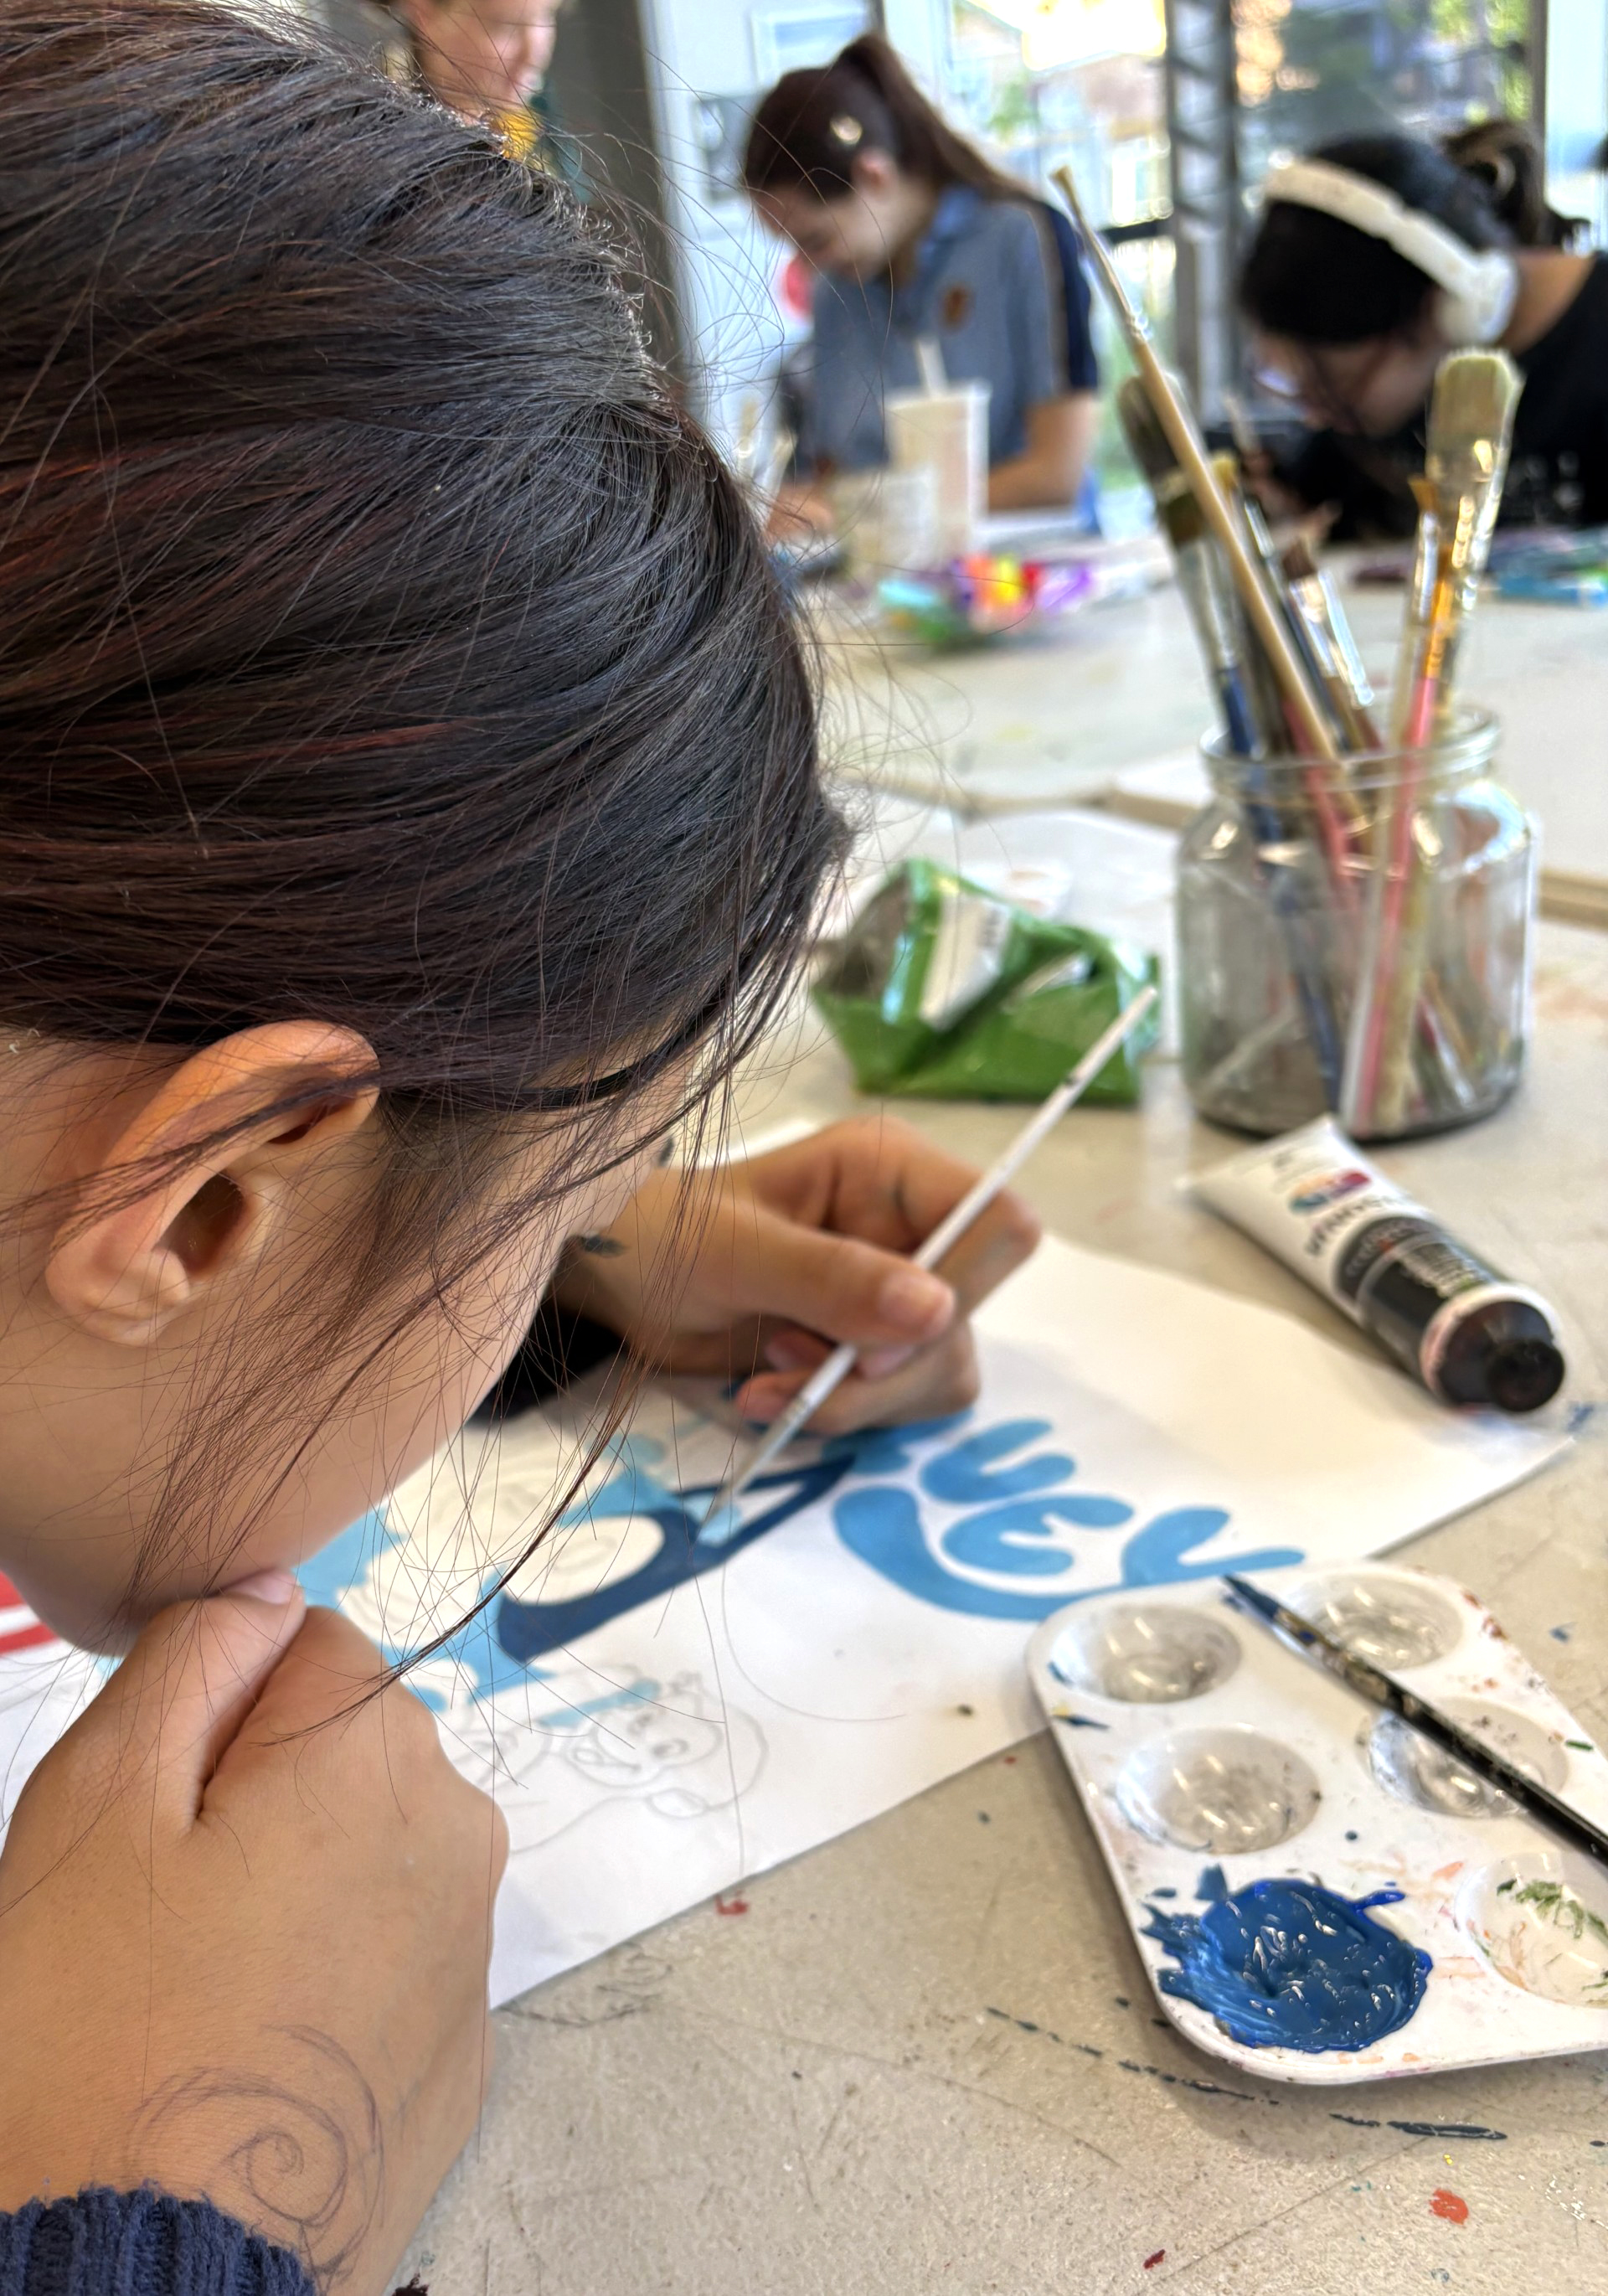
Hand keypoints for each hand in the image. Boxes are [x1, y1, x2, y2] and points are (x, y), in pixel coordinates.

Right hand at [0, 1585, 506, 2295]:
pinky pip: (388, 1959)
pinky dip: (327, 1977)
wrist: (145, 2281)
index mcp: (380, 1752)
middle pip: (349, 1747)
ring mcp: (468, 1953)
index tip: (163, 1803)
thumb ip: (193, 1659)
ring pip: (369, 1853)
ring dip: (293, 1887)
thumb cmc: (96, 2042)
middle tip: (162, 1909)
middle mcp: (458, 1834)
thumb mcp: (96, 1806)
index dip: (215, 1707)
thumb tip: (268, 1589)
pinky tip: (248, 2049)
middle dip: (259, 1794)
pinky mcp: (457, 2054)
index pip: (307, 1644)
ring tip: (196, 1990)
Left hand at [555, 1117, 1039, 1434]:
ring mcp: (901, 1290)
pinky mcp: (879, 1347)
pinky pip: (904, 1402)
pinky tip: (771, 1392)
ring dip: (851, 1397)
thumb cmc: (667, 1236)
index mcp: (891, 1171)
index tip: (877, 1338)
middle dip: (883, 1364)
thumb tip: (936, 1312)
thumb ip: (832, 1278)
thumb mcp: (737, 1252)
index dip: (963, 1288)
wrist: (622, 1284)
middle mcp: (912, 1227)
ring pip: (940, 1370)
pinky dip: (838, 1412)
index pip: (998, 1222)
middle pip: (970, 1315)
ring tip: (768, 1377)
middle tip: (792, 1359)